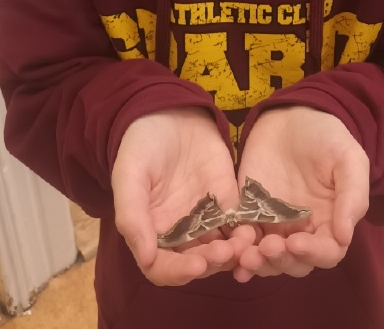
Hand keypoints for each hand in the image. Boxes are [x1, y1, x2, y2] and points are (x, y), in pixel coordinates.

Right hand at [112, 106, 251, 285]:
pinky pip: (239, 225)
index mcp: (151, 231)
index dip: (178, 272)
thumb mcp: (129, 175)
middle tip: (225, 253)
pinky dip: (247, 234)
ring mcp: (206, 218)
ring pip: (221, 249)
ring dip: (232, 253)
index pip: (162, 267)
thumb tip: (145, 257)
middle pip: (196, 262)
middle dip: (211, 263)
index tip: (196, 264)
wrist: (169, 113)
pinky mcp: (227, 201)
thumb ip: (133, 215)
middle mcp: (179, 232)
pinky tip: (254, 233)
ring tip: (243, 246)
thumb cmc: (141, 145)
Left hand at [233, 106, 369, 281]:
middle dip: (281, 261)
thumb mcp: (348, 159)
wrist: (290, 115)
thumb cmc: (326, 136)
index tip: (296, 243)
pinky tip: (232, 253)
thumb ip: (352, 196)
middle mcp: (303, 231)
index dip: (313, 253)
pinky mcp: (249, 214)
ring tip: (245, 256)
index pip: (326, 252)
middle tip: (266, 247)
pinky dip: (238, 252)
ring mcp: (274, 225)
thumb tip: (345, 236)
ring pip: (268, 258)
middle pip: (295, 262)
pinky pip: (244, 240)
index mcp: (331, 222)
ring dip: (258, 263)